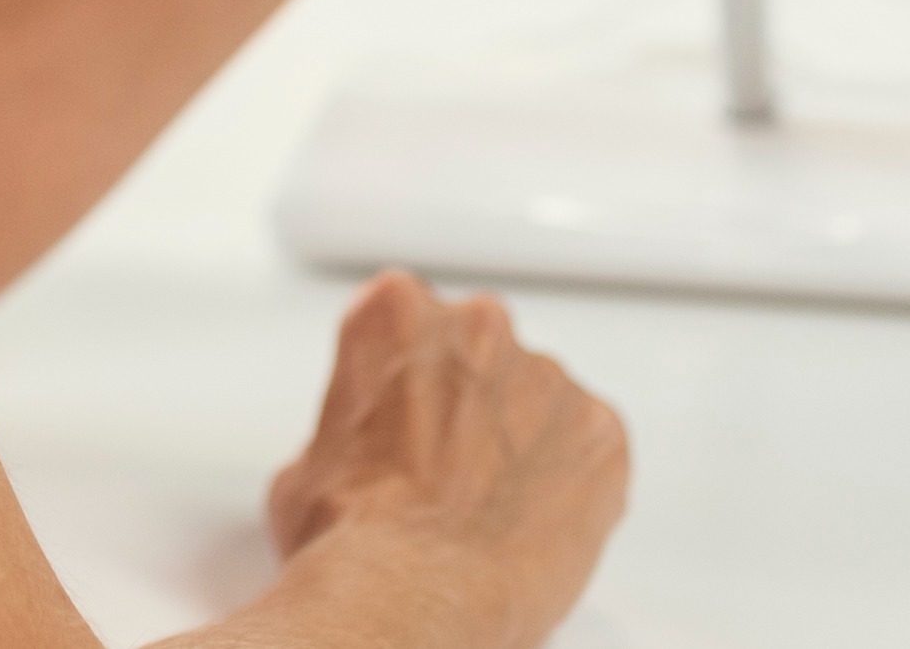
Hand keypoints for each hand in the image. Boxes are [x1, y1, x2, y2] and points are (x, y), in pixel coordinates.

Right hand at [259, 272, 628, 648]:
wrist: (411, 593)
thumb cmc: (353, 539)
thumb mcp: (307, 468)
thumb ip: (351, 433)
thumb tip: (362, 465)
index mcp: (396, 316)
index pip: (408, 321)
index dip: (407, 383)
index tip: (405, 422)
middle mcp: (478, 328)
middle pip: (481, 355)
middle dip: (469, 406)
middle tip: (445, 474)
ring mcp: (548, 378)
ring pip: (540, 404)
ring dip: (521, 445)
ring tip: (488, 513)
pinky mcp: (602, 433)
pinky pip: (592, 450)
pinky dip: (572, 485)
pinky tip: (531, 526)